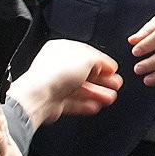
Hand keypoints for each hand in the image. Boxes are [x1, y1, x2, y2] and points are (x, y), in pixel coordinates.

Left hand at [6, 40, 121, 125]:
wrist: (39, 95)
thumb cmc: (56, 72)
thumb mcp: (87, 58)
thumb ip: (99, 61)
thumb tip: (104, 66)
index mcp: (62, 49)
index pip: (86, 54)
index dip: (102, 62)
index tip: (113, 69)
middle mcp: (57, 66)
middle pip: (85, 73)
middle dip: (102, 79)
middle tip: (115, 83)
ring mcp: (56, 84)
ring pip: (81, 89)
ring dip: (97, 93)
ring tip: (110, 98)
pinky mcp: (55, 101)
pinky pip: (74, 102)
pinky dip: (86, 104)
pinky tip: (96, 106)